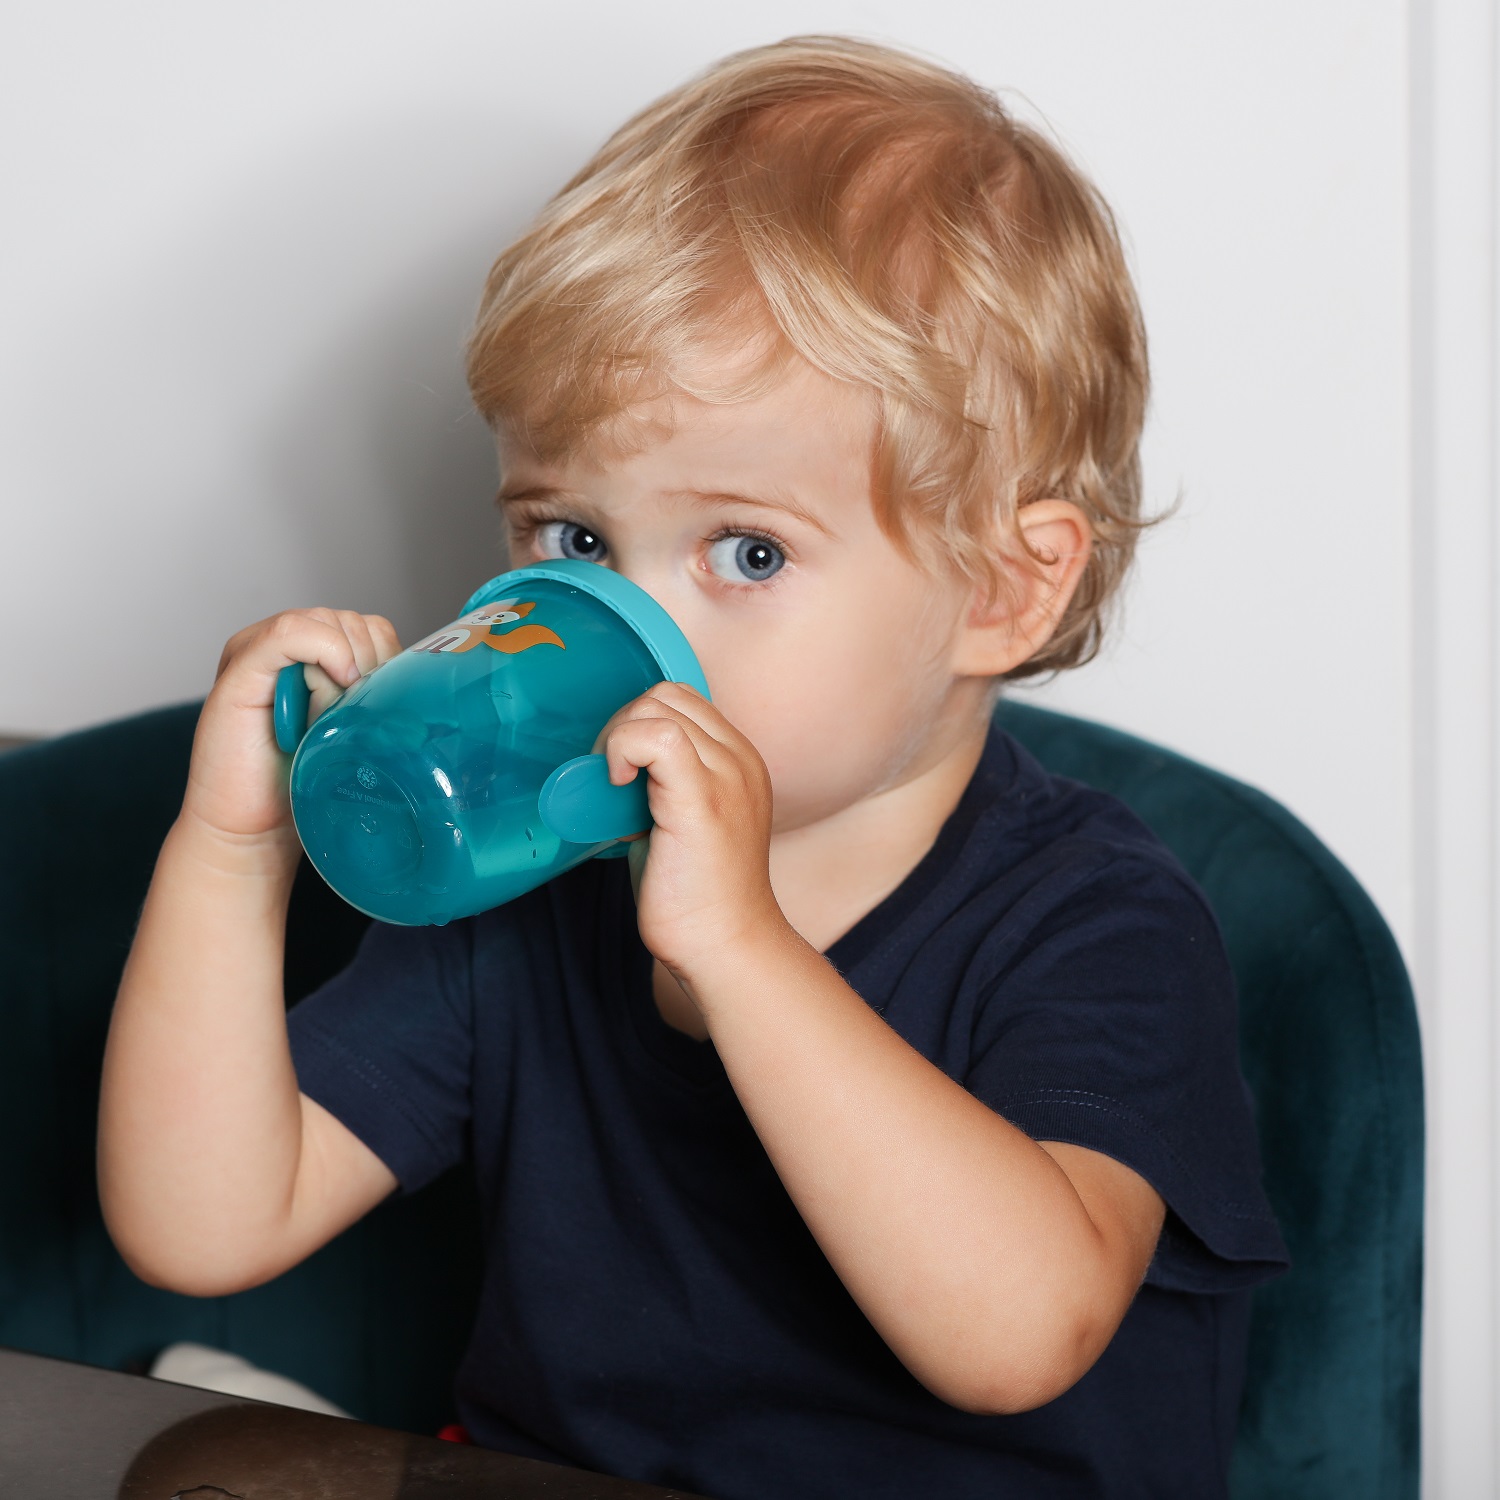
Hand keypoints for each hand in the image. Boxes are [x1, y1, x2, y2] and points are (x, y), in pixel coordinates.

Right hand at [182, 608, 401, 855]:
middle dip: (372, 663)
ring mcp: (256, 653)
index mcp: (311, 657)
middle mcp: (281, 647)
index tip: (388, 703)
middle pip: (352, 622)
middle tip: (359, 714)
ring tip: (333, 716)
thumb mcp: (351, 732)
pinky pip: (289, 633)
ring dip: (347, 665)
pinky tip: (337, 684)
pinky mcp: (239, 671)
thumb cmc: (300, 786)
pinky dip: (324, 651)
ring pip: (326, 622)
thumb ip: (371, 695)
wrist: (250, 831)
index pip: (369, 629)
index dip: (390, 659)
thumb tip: (415, 681)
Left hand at [594, 681, 785, 982]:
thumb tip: (613, 771)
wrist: (725, 944)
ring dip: (619, 737)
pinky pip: (654, 736)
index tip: (620, 770)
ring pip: (658, 705)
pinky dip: (621, 749)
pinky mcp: (701, 798)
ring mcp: (726, 775)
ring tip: (615, 788)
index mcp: (740, 760)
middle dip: (623, 725)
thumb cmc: (697, 895)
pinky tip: (616, 787)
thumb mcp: (685, 823)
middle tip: (610, 779)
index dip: (638, 721)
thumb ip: (665, 787)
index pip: (683, 700)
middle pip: (667, 695)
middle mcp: (740, 759)